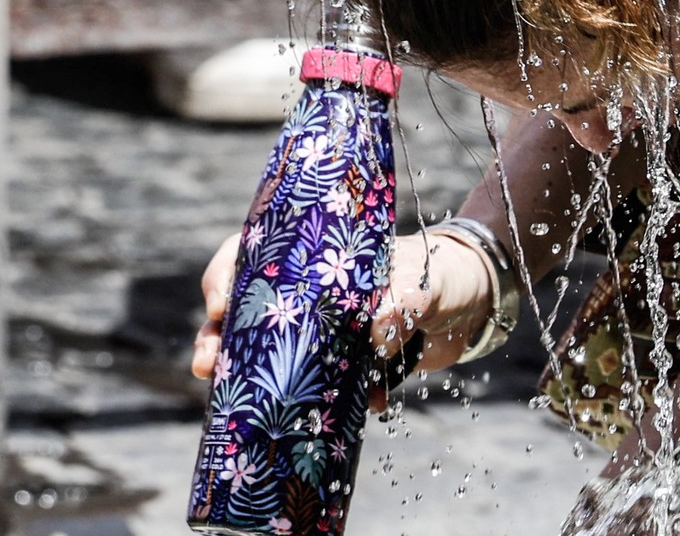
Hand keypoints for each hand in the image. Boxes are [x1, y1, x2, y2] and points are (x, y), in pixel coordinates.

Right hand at [190, 229, 498, 407]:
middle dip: (216, 334)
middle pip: (245, 308)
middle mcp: (310, 295)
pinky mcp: (343, 371)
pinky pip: (310, 392)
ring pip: (265, 352)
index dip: (226, 273)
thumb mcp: (424, 282)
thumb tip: (374, 335)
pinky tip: (296, 426)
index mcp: (318, 257)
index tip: (220, 303)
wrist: (475, 306)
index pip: (255, 253)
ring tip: (221, 395)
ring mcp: (323, 334)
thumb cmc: (443, 274)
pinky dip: (301, 409)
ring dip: (240, 374)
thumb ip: (403, 302)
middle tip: (205, 362)